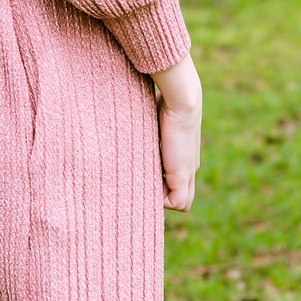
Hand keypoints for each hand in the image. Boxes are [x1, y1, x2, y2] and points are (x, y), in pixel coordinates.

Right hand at [152, 54, 201, 212]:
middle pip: (180, 193)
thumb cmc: (163, 97)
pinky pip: (179, 202)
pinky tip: (150, 184)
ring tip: (145, 183)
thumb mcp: (151, 114)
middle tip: (142, 182)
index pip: (175, 179)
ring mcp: (187, 171)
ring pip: (181, 201)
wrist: (181, 97)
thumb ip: (144, 119)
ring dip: (162, 197)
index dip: (160, 181)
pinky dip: (163, 200)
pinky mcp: (183, 174)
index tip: (142, 172)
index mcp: (182, 152)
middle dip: (161, 192)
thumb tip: (112, 98)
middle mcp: (188, 164)